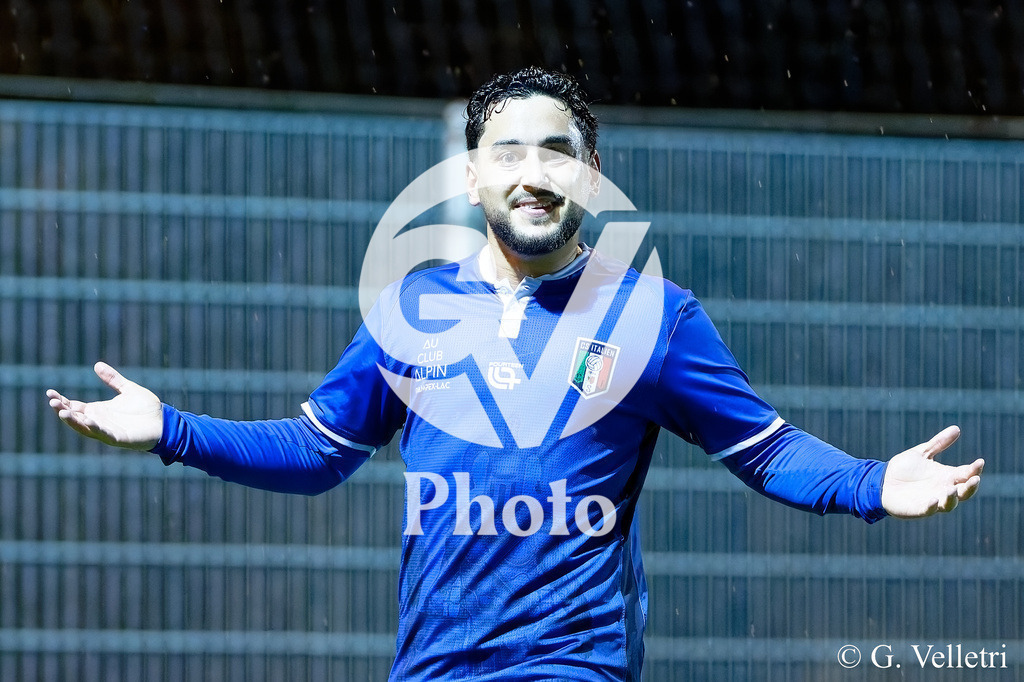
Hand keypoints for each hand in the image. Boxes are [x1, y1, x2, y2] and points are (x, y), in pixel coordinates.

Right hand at [46, 362, 162, 450]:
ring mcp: (108, 431)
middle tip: (52, 402)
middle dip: (63, 410)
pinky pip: (104, 434)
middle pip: (76, 417)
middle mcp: (100, 421)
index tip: (50, 393)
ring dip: (74, 421)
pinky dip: (95, 428)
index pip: (75, 407)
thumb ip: (113, 379)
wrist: (165, 422)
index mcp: (99, 411)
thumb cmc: (147, 409)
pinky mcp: (119, 438)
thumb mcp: (128, 390)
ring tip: (62, 413)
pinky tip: (88, 421)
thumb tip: (97, 365)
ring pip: (85, 428)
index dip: (62, 401)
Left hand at [881, 425, 983, 518]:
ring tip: (952, 489)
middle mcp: (943, 489)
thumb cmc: (903, 468)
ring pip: (950, 504)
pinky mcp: (918, 509)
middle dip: (971, 487)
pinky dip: (932, 506)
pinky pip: (928, 510)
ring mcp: (933, 500)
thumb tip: (956, 428)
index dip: (975, 469)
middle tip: (975, 479)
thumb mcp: (922, 453)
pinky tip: (933, 500)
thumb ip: (938, 443)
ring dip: (953, 498)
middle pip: (964, 492)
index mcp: (947, 476)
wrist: (881, 481)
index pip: (967, 474)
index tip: (980, 462)